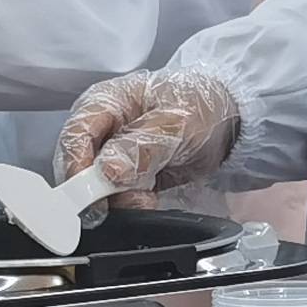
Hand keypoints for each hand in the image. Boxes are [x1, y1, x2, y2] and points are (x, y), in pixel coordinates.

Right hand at [57, 68, 242, 197]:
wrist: (231, 120)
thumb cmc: (202, 106)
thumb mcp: (175, 123)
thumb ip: (140, 147)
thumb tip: (108, 172)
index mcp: (105, 103)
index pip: (75, 137)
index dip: (77, 168)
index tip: (90, 196)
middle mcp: (102, 129)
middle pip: (79, 166)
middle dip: (99, 190)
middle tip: (124, 202)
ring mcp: (114, 154)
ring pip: (96, 187)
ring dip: (119, 200)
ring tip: (147, 198)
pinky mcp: (128, 176)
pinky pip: (117, 197)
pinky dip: (131, 203)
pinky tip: (149, 201)